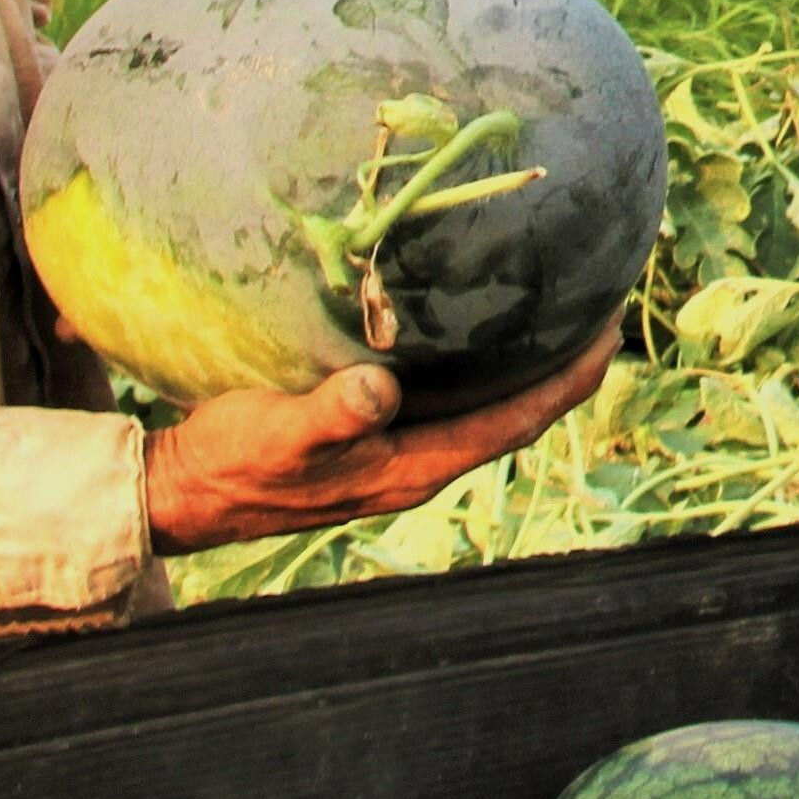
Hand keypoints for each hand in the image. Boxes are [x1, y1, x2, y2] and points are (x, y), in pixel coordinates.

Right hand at [139, 321, 618, 553]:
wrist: (187, 492)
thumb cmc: (234, 462)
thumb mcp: (278, 433)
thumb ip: (331, 415)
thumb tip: (382, 390)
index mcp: (415, 468)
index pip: (517, 422)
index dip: (569, 381)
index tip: (611, 333)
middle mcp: (421, 464)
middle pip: (518, 414)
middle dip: (566, 367)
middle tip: (605, 306)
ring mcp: (401, 453)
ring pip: (489, 407)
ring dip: (529, 365)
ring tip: (563, 310)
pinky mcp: (378, 437)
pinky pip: (453, 400)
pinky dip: (483, 365)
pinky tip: (482, 329)